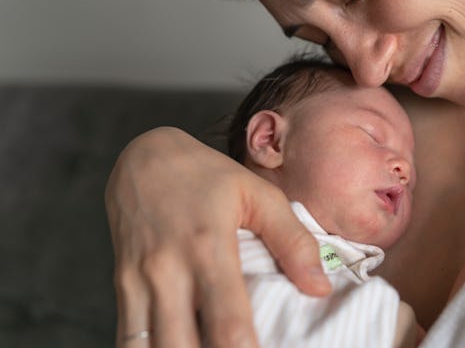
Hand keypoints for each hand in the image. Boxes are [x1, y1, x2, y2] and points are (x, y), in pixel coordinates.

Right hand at [105, 127, 330, 346]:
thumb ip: (293, 242)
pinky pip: (128, 338)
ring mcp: (138, 281)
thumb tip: (321, 289)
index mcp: (209, 246)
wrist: (144, 157)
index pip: (228, 321)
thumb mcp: (258, 195)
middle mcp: (168, 269)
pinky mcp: (121, 287)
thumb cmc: (209, 177)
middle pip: (183, 346)